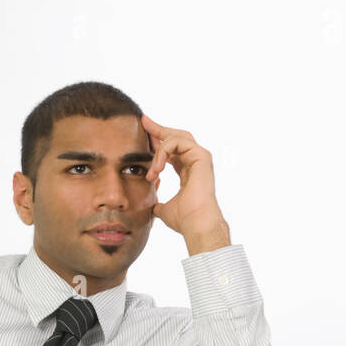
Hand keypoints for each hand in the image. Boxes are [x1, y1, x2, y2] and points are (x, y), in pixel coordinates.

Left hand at [141, 114, 230, 250]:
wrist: (195, 224)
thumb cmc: (184, 220)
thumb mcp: (165, 209)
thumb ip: (159, 204)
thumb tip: (153, 207)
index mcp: (188, 170)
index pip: (172, 150)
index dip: (158, 141)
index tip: (144, 132)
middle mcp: (195, 161)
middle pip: (176, 136)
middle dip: (158, 129)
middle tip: (143, 121)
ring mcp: (200, 157)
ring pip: (175, 138)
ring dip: (158, 151)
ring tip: (152, 170)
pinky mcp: (201, 155)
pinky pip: (177, 143)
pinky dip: (163, 152)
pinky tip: (157, 168)